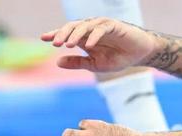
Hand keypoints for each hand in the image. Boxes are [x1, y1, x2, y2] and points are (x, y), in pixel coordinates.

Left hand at [41, 18, 155, 72]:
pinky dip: (94, 36)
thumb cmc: (117, 58)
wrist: (138, 54)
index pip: (67, 33)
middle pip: (73, 27)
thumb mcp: (94, 64)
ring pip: (85, 26)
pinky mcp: (114, 25)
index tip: (43, 38)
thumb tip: (58, 62)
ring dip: (76, 34)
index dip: (55, 34)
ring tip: (68, 45)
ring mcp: (101, 26)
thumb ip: (77, 62)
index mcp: (84, 38)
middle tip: (55, 43)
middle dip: (62, 34)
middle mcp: (90, 29)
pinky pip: (101, 28)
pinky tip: (88, 45)